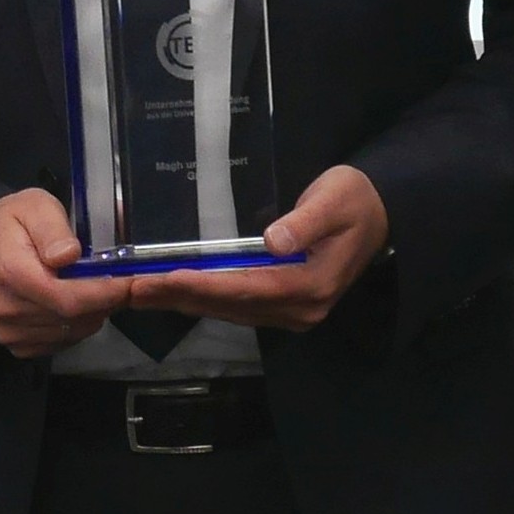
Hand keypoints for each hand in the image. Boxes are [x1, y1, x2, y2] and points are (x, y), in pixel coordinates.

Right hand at [0, 189, 132, 357]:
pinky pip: (61, 342)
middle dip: (105, 301)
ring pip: (72, 332)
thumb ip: (52, 229)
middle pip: (74, 318)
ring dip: (93, 314)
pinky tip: (75, 303)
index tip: (129, 281)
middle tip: (118, 280)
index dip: (104, 293)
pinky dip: (77, 325)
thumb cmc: (13, 221)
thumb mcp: (35, 206)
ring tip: (95, 288)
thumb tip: (68, 255)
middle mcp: (5, 308)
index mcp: (10, 272)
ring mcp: (8, 331)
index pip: (68, 298)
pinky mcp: (15, 344)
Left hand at [121, 165, 390, 332]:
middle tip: (131, 290)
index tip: (159, 280)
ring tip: (141, 294)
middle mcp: (299, 310)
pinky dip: (204, 301)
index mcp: (310, 286)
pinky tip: (176, 294)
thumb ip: (305, 221)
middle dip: (178, 298)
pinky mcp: (286, 306)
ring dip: (184, 303)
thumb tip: (274, 241)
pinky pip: (238, 307)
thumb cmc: (355, 200)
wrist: (382, 214)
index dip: (199, 286)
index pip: (244, 288)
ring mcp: (293, 313)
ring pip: (229, 311)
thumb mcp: (335, 200)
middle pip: (229, 306)